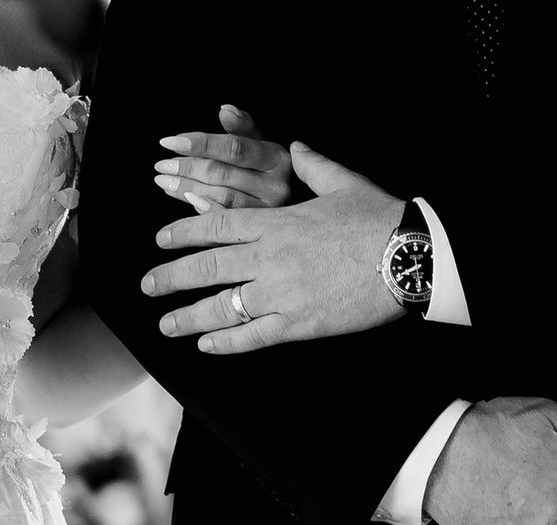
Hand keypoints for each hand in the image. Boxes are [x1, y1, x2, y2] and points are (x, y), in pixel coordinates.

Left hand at [141, 142, 405, 353]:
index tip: (160, 241)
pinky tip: (206, 346)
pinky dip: (226, 343)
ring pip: (222, 307)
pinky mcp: (299, 324)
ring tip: (165, 325)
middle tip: (147, 286)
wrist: (408, 256)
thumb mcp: (343, 182)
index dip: (183, 233)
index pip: (216, 225)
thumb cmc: (378, 217)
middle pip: (207, 268)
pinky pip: (253, 337)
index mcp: (276, 222)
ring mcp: (281, 294)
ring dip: (188, 317)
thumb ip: (313, 165)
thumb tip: (297, 146)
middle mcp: (269, 258)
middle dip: (171, 277)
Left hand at [154, 104, 290, 212]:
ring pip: (221, 197)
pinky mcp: (258, 232)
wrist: (289, 213)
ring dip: (188, 188)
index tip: (169, 142)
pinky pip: (225, 220)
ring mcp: (269, 213)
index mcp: (278, 158)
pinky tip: (186, 200)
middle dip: (188, 167)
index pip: (234, 148)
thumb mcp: (260, 145)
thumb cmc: (266, 171)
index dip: (201, 143)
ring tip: (165, 182)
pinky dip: (202, 210)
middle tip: (161, 165)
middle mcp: (277, 186)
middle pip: (224, 173)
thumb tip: (225, 110)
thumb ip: (242, 128)